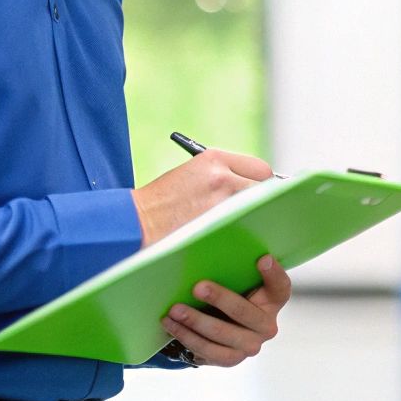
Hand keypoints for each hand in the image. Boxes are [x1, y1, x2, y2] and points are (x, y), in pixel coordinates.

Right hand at [131, 149, 273, 246]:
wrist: (133, 223)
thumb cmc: (160, 202)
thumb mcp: (190, 175)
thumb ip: (222, 176)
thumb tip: (253, 189)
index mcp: (214, 159)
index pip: (259, 169)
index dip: (262, 184)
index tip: (260, 195)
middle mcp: (223, 176)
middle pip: (266, 188)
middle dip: (264, 201)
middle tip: (259, 214)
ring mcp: (223, 202)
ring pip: (259, 210)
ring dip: (258, 218)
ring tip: (248, 229)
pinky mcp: (220, 227)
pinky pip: (248, 230)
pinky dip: (247, 235)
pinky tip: (239, 241)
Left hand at [160, 257, 291, 367]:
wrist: (216, 329)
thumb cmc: (226, 295)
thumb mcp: (233, 281)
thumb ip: (229, 266)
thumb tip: (198, 236)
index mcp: (272, 301)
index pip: (281, 288)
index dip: (274, 275)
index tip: (262, 259)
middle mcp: (267, 326)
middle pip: (247, 314)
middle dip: (221, 299)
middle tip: (197, 287)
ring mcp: (250, 345)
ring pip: (224, 335)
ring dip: (196, 322)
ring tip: (174, 310)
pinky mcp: (231, 359)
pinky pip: (208, 351)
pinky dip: (188, 337)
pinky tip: (171, 325)